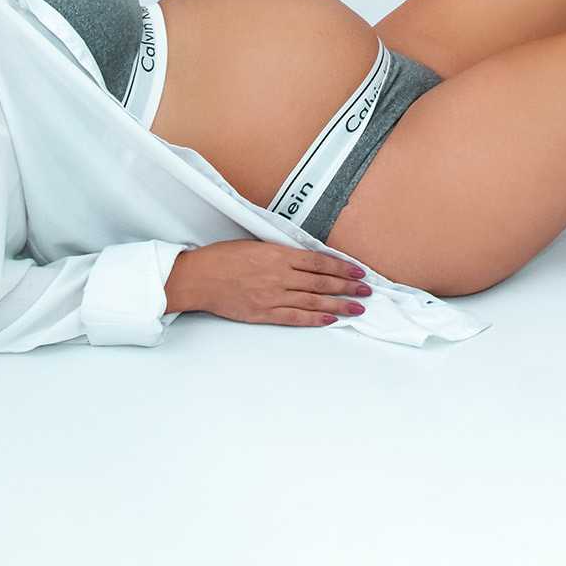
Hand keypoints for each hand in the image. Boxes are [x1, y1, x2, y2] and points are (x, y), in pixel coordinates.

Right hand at [168, 240, 370, 326]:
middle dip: (347, 286)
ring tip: (358, 307)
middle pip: (321, 281)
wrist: (198, 277)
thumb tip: (305, 260)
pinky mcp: (264, 313)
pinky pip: (295, 316)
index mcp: (277, 255)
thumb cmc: (222, 258)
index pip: (318, 261)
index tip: (358, 271)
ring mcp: (272, 296)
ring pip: (313, 300)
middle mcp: (279, 275)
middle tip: (367, 290)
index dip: (342, 267)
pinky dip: (315, 318)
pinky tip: (331, 319)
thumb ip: (280, 254)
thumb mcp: (255, 246)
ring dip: (338, 304)